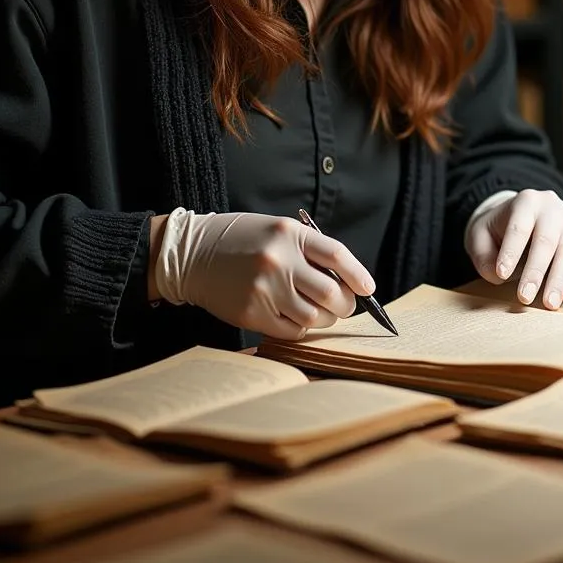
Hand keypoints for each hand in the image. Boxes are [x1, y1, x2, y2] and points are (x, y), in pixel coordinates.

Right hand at [150, 209, 375, 339]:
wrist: (195, 254)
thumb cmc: (244, 241)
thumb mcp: (279, 231)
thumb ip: (309, 251)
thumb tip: (346, 281)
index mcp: (290, 234)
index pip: (337, 256)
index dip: (358, 275)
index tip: (368, 289)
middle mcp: (279, 261)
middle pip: (331, 292)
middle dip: (345, 304)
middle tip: (344, 306)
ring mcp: (265, 289)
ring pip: (314, 316)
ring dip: (325, 319)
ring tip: (321, 313)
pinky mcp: (252, 313)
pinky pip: (292, 331)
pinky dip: (302, 328)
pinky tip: (297, 319)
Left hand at [464, 190, 562, 309]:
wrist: (525, 217)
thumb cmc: (499, 230)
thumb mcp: (480, 236)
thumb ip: (483, 256)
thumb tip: (497, 277)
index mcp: (525, 201)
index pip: (518, 227)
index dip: (510, 251)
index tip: (501, 275)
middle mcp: (553, 206)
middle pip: (546, 240)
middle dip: (535, 271)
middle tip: (525, 297)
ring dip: (559, 280)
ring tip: (549, 304)